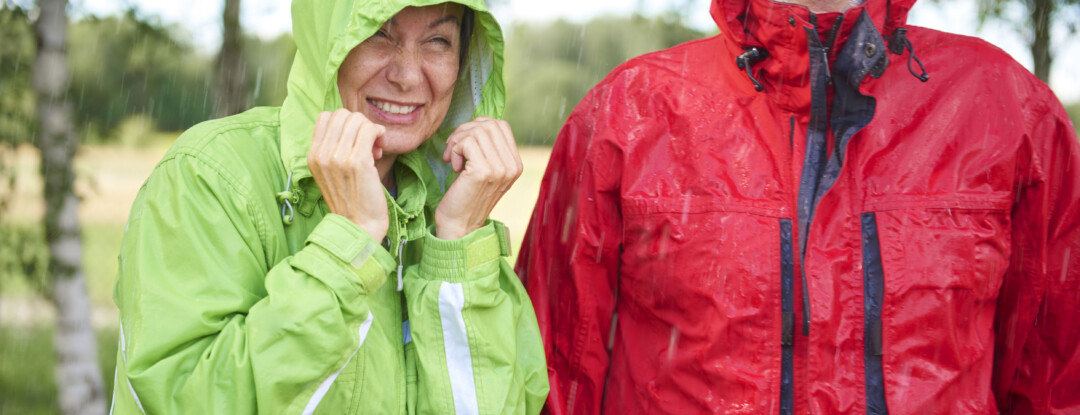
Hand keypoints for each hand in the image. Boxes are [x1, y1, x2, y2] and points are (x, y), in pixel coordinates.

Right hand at [308, 109, 389, 240]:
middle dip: (359, 124)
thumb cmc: (350, 199)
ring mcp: (339, 157)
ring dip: (371, 129)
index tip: (354, 140)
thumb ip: (333, 149)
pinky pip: (370, 130)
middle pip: (342, 114)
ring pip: (358, 119)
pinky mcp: (358, 162)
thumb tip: (352, 125)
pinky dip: (379, 133)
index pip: (325, 117)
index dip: (344, 122)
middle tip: (367, 144)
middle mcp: (322, 154)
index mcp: (313, 155)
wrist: (358, 226)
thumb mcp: (330, 172)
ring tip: (375, 149)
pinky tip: (380, 149)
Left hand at [435, 117, 522, 239]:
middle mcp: (512, 166)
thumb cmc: (466, 196)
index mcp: (516, 164)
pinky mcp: (484, 171)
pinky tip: (453, 166)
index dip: (477, 126)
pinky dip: (454, 149)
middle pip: (488, 124)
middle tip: (453, 149)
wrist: (459, 225)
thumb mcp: (485, 170)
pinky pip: (466, 142)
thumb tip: (477, 123)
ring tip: (452, 158)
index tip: (463, 143)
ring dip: (457, 141)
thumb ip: (488, 148)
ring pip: (476, 131)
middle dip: (464, 131)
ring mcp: (500, 169)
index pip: (500, 125)